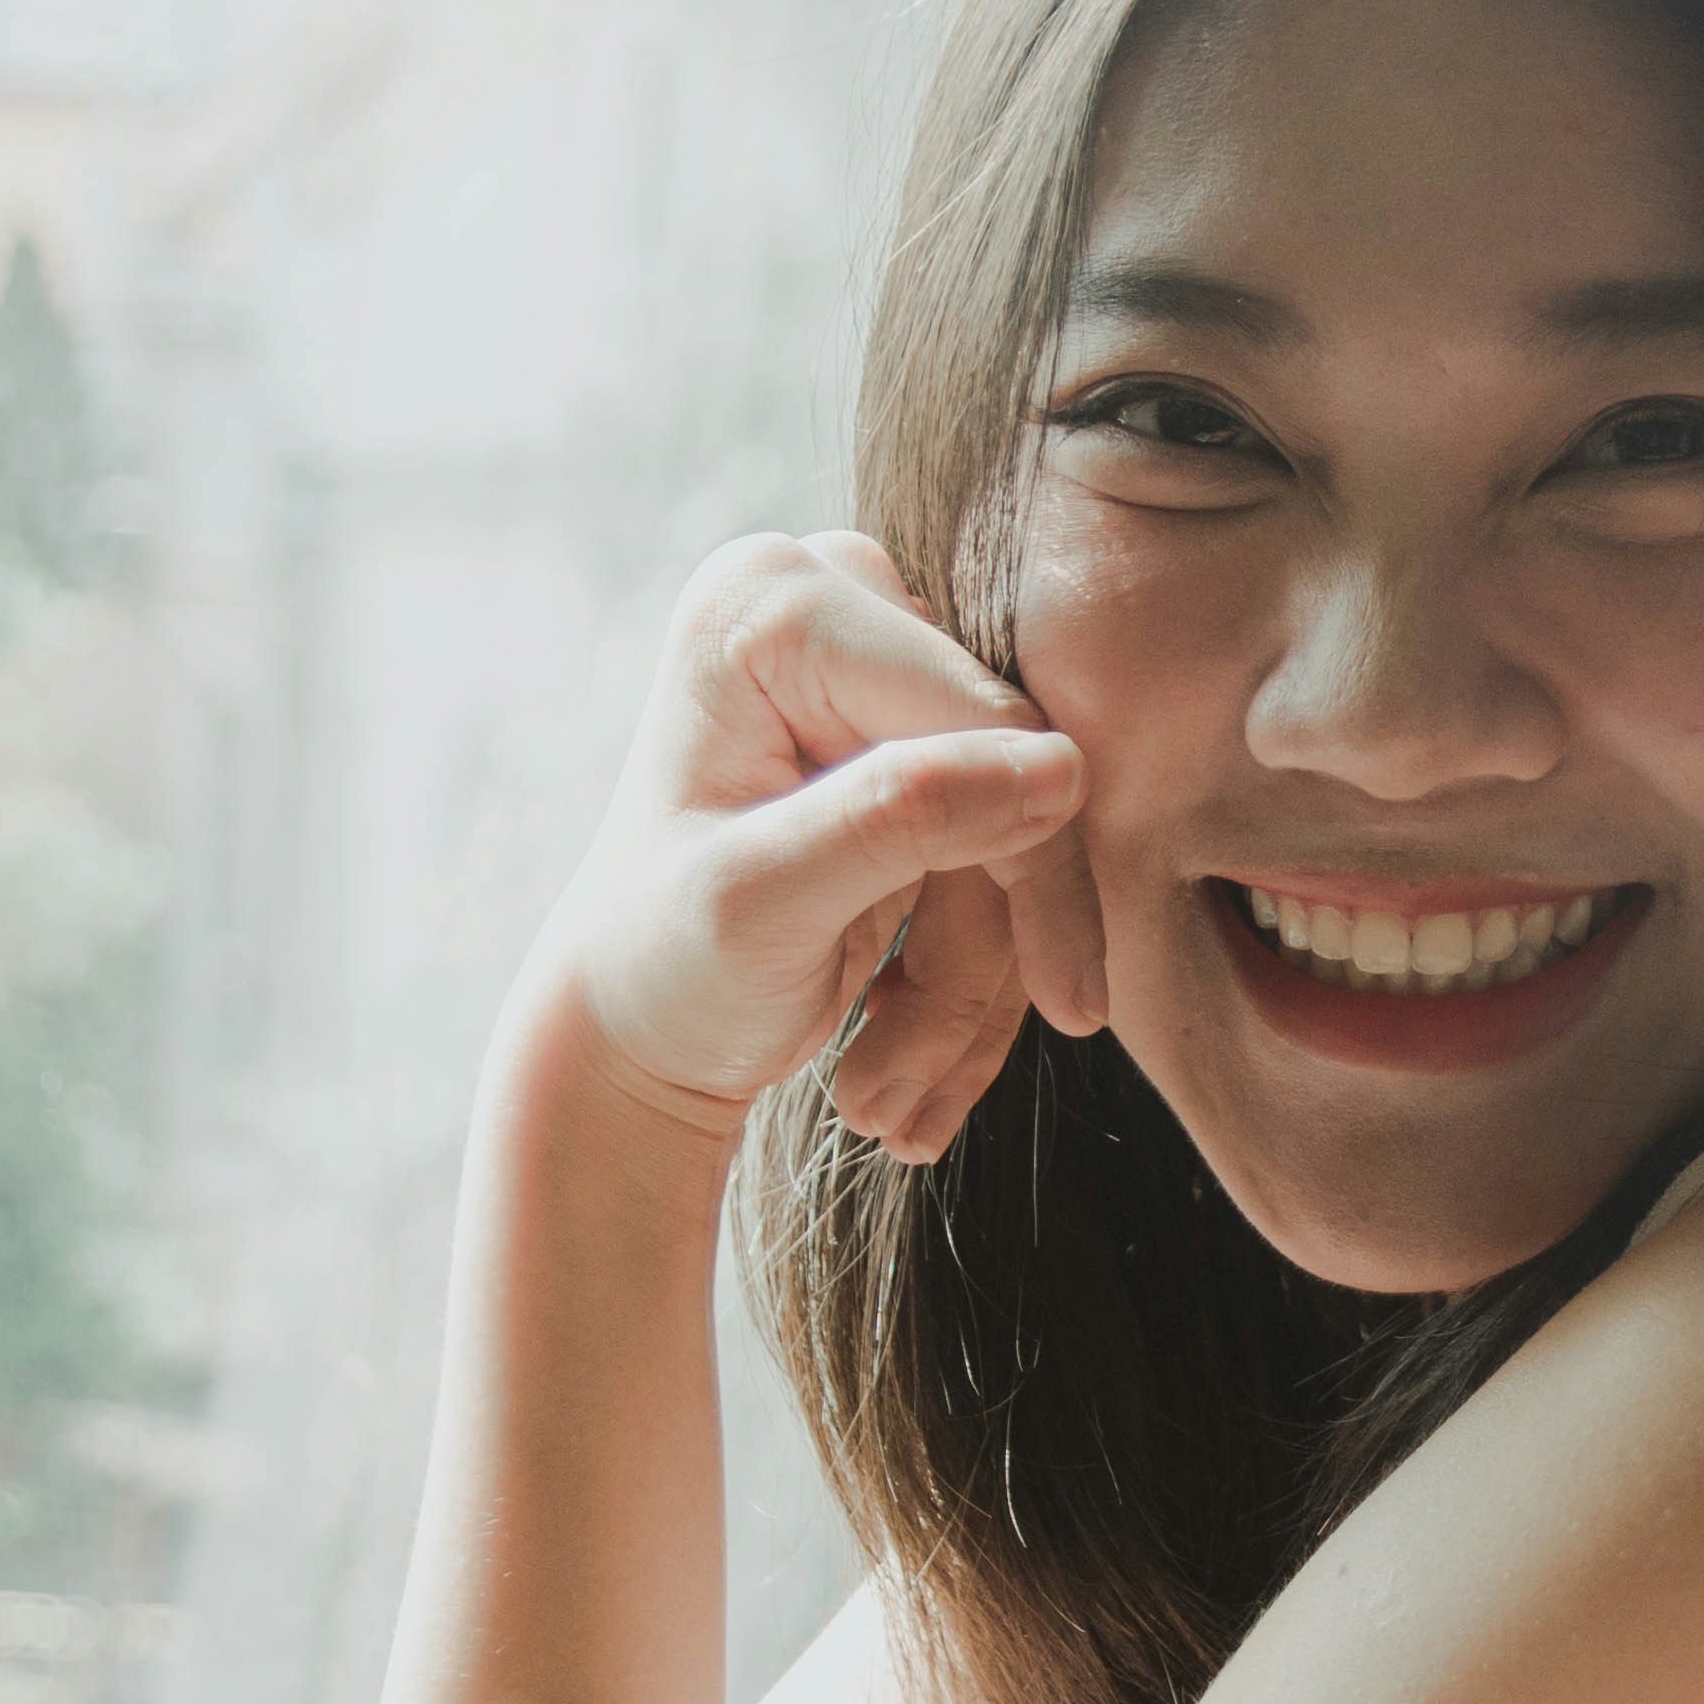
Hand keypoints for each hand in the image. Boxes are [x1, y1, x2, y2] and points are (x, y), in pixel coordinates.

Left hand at [529, 533, 1106, 1158]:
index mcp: (770, 602)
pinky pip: (1010, 854)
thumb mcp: (762, 905)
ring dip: (972, 984)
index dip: (1036, 858)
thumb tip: (1062, 769)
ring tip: (883, 1100)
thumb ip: (897, 819)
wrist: (634, 1037)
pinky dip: (975, 975)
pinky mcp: (916, 746)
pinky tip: (902, 1058)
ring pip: (1021, 829)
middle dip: (987, 941)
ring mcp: (878, 672)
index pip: (978, 715)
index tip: (1070, 1000)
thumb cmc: (661, 972)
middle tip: (913, 1092)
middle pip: (1010, 772)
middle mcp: (831, 603)